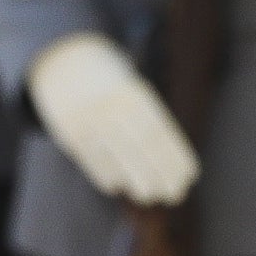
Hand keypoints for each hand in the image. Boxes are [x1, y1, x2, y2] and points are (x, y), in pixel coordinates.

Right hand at [25, 30, 197, 206]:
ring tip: (150, 195)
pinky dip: (108, 176)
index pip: (160, 132)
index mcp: (134, 94)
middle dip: (162, 174)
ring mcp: (89, 120)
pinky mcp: (69, 132)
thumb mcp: (133, 93)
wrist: (65, 60)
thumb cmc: (112, 86)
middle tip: (176, 194)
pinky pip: (93, 160)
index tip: (190, 176)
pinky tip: (119, 185)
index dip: (176, 157)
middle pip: (142, 147)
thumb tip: (172, 166)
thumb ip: (149, 124)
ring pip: (118, 158)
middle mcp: (112, 107)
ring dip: (137, 180)